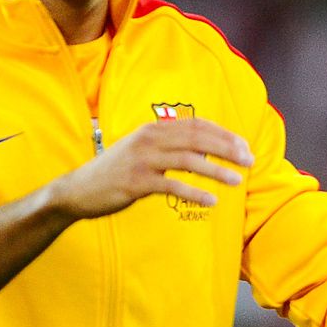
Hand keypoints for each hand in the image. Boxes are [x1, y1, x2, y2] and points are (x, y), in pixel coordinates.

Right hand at [43, 118, 253, 219]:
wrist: (77, 190)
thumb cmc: (117, 171)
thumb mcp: (143, 150)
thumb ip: (171, 146)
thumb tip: (208, 150)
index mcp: (153, 129)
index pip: (196, 125)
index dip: (223, 134)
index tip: (244, 146)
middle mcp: (149, 140)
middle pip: (197, 139)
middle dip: (227, 149)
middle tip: (249, 161)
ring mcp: (142, 160)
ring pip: (188, 160)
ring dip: (216, 170)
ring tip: (237, 180)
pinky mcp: (136, 182)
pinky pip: (171, 185)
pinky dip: (194, 192)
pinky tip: (211, 200)